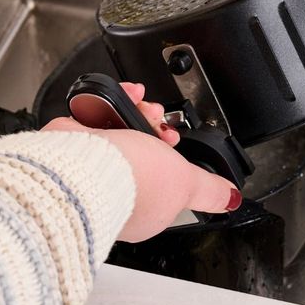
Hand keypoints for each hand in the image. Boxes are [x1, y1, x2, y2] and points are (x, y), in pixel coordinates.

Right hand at [41, 82, 240, 241]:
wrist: (86, 164)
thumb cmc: (131, 183)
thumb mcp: (186, 184)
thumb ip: (208, 191)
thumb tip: (231, 200)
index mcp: (144, 206)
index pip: (162, 180)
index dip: (171, 157)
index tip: (174, 142)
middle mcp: (116, 188)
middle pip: (141, 150)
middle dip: (154, 127)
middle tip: (158, 121)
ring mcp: (93, 166)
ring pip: (120, 131)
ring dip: (135, 110)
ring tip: (142, 104)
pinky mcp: (74, 145)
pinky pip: (96, 118)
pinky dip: (109, 103)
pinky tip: (122, 98)